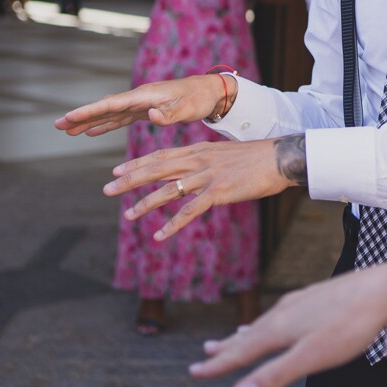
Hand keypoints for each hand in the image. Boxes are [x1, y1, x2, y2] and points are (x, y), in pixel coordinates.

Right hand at [54, 73, 228, 136]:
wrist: (210, 91)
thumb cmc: (199, 99)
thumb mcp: (188, 109)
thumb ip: (170, 114)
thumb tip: (151, 116)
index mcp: (145, 96)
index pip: (111, 104)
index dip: (90, 111)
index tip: (69, 117)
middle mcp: (139, 98)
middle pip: (104, 107)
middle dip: (81, 116)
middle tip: (57, 125)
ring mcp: (141, 103)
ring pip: (109, 114)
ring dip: (89, 122)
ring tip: (67, 130)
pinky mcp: (145, 110)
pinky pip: (120, 118)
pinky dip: (105, 125)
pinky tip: (93, 132)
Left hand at [104, 135, 304, 240]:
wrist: (279, 158)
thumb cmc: (256, 157)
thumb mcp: (225, 154)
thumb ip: (207, 161)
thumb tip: (196, 169)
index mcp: (199, 151)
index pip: (161, 156)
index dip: (138, 163)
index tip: (117, 170)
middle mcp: (199, 161)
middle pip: (156, 169)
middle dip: (130, 180)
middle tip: (108, 188)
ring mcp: (207, 176)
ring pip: (169, 190)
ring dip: (145, 203)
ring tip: (128, 215)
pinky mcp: (219, 192)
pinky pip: (190, 210)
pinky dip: (173, 223)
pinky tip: (159, 235)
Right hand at [189, 261, 386, 386]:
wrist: (383, 288)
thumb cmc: (349, 325)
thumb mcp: (311, 358)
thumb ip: (275, 376)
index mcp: (279, 329)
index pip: (241, 351)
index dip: (218, 365)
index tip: (195, 371)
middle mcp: (284, 312)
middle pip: (249, 335)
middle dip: (226, 348)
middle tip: (204, 355)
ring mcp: (301, 302)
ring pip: (265, 322)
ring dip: (246, 334)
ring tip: (233, 338)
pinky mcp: (317, 297)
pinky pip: (283, 312)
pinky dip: (270, 322)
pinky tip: (278, 318)